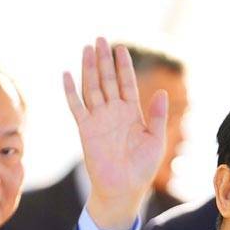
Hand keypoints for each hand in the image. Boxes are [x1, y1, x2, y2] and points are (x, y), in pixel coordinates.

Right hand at [63, 37, 167, 229]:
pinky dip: (71, 91)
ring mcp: (99, 120)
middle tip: (100, 39)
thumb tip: (162, 91)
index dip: (123, 66)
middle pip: (108, 81)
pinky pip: (76, 107)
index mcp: (132, 114)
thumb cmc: (142, 169)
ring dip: (89, 69)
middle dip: (104, 60)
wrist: (123, 190)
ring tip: (87, 49)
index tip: (120, 48)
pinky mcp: (86, 130)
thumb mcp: (156, 140)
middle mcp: (114, 113)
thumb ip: (157, 116)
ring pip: (92, 88)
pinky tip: (67, 74)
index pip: (127, 84)